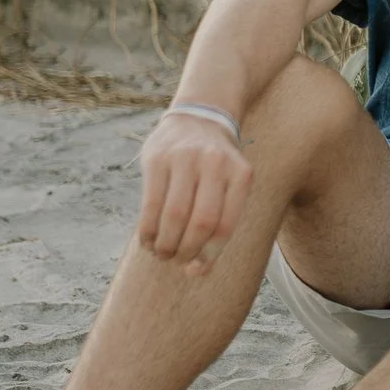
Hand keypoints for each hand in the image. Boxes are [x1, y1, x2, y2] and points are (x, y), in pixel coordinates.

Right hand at [136, 111, 254, 272]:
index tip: (196, 269)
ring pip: (174, 214)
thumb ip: (219, 224)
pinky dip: (148, 229)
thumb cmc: (215, 168)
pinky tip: (148, 240)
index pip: (226, 225)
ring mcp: (186, 158)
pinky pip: (151, 203)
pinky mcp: (157, 158)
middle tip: (176, 261)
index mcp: (241, 175)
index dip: (209, 254)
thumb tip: (197, 271)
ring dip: (165, 244)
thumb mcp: (230, 186)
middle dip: (186, 250)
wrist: (199, 118)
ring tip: (162, 253)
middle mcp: (216, 164)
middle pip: (201, 222)